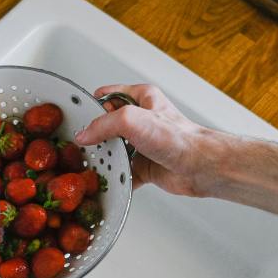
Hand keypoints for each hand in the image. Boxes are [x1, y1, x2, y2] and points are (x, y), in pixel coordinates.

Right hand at [74, 84, 235, 196]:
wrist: (200, 167)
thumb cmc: (179, 138)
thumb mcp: (132, 120)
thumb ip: (103, 124)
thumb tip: (84, 134)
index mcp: (140, 98)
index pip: (105, 96)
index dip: (91, 107)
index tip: (77, 119)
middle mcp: (141, 119)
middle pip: (106, 126)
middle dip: (95, 137)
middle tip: (84, 145)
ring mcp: (142, 143)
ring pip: (113, 150)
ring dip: (104, 159)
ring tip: (95, 164)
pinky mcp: (144, 165)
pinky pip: (122, 172)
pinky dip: (115, 178)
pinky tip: (110, 180)